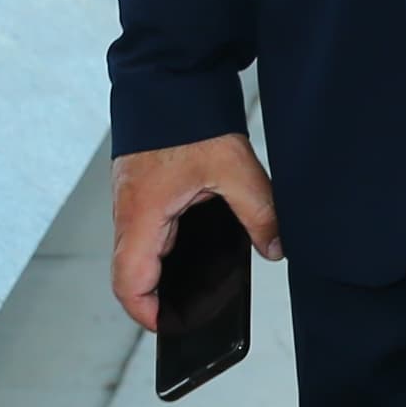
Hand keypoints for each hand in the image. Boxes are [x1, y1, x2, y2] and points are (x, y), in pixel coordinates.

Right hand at [111, 132, 281, 333]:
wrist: (166, 77)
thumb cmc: (188, 118)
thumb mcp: (233, 168)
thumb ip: (258, 211)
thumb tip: (276, 248)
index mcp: (143, 214)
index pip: (129, 281)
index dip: (146, 313)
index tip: (170, 329)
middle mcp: (130, 213)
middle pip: (132, 274)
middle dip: (158, 300)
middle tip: (193, 315)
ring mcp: (133, 203)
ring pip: (139, 254)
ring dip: (161, 274)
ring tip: (200, 287)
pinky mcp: (141, 192)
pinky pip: (147, 233)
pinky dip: (165, 250)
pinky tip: (197, 247)